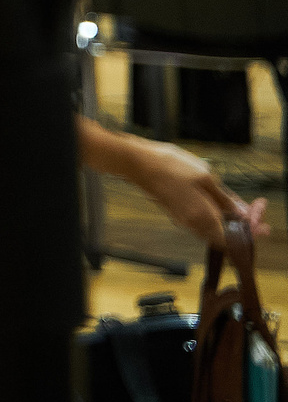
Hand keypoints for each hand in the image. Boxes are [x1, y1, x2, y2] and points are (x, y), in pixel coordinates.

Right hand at [124, 138, 268, 247]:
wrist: (137, 163)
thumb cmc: (171, 166)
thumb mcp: (206, 177)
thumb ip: (226, 198)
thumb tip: (243, 214)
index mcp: (204, 217)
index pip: (233, 238)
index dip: (251, 232)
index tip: (263, 222)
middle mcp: (193, 224)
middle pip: (224, 237)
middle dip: (244, 226)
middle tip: (256, 212)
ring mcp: (183, 219)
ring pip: (214, 229)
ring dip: (230, 220)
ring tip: (242, 206)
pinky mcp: (176, 213)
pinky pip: (202, 222)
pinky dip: (216, 216)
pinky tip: (220, 201)